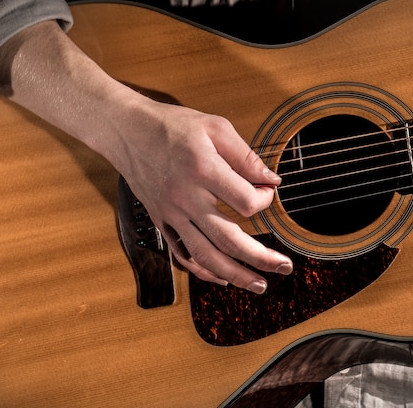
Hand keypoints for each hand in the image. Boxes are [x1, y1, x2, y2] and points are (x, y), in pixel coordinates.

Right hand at [117, 101, 292, 292]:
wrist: (127, 132)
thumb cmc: (172, 126)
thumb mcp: (215, 128)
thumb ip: (246, 157)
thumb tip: (272, 180)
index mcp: (203, 171)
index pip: (246, 202)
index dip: (265, 201)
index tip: (267, 192)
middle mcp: (186, 198)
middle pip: (229, 240)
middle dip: (261, 258)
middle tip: (285, 267)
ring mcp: (172, 214)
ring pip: (206, 256)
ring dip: (236, 275)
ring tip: (259, 285)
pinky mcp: (162, 222)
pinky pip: (182, 255)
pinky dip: (204, 272)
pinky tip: (223, 278)